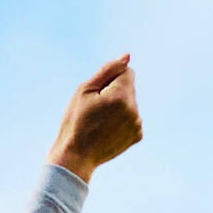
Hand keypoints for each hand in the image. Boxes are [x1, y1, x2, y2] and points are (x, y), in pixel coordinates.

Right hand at [46, 54, 142, 181]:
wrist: (76, 156)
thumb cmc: (76, 121)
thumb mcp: (85, 90)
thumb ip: (108, 70)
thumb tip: (127, 56)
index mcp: (121, 96)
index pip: (127, 72)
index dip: (109, 80)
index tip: (97, 94)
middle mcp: (133, 110)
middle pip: (129, 88)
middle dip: (115, 93)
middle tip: (96, 110)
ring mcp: (137, 124)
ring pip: (130, 103)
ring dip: (119, 107)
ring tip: (100, 122)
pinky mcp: (137, 136)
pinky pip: (132, 118)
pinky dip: (122, 121)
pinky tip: (107, 130)